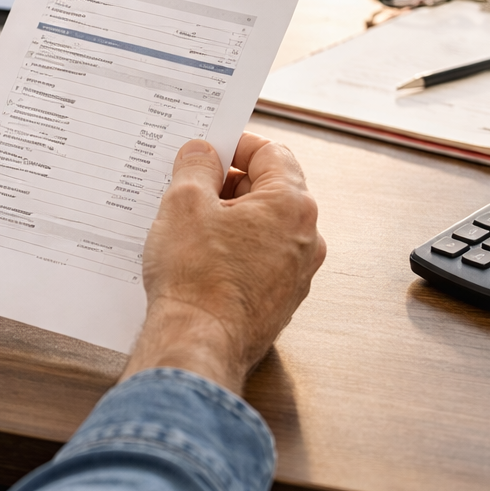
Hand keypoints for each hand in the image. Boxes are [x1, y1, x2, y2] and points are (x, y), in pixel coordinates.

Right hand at [122, 133, 325, 395]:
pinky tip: (200, 259)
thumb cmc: (196, 277)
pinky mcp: (280, 301)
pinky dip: (233, 251)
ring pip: (263, 228)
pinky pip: (258, 260)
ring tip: (189, 227)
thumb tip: (203, 152)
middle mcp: (306, 239)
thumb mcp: (184, 202)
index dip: (235, 145)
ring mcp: (296, 274)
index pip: (271, 153)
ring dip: (229, 219)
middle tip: (190, 188)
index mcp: (292, 205)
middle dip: (229, 184)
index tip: (207, 152)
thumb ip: (196, 165)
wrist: (199, 344)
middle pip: (269, 190)